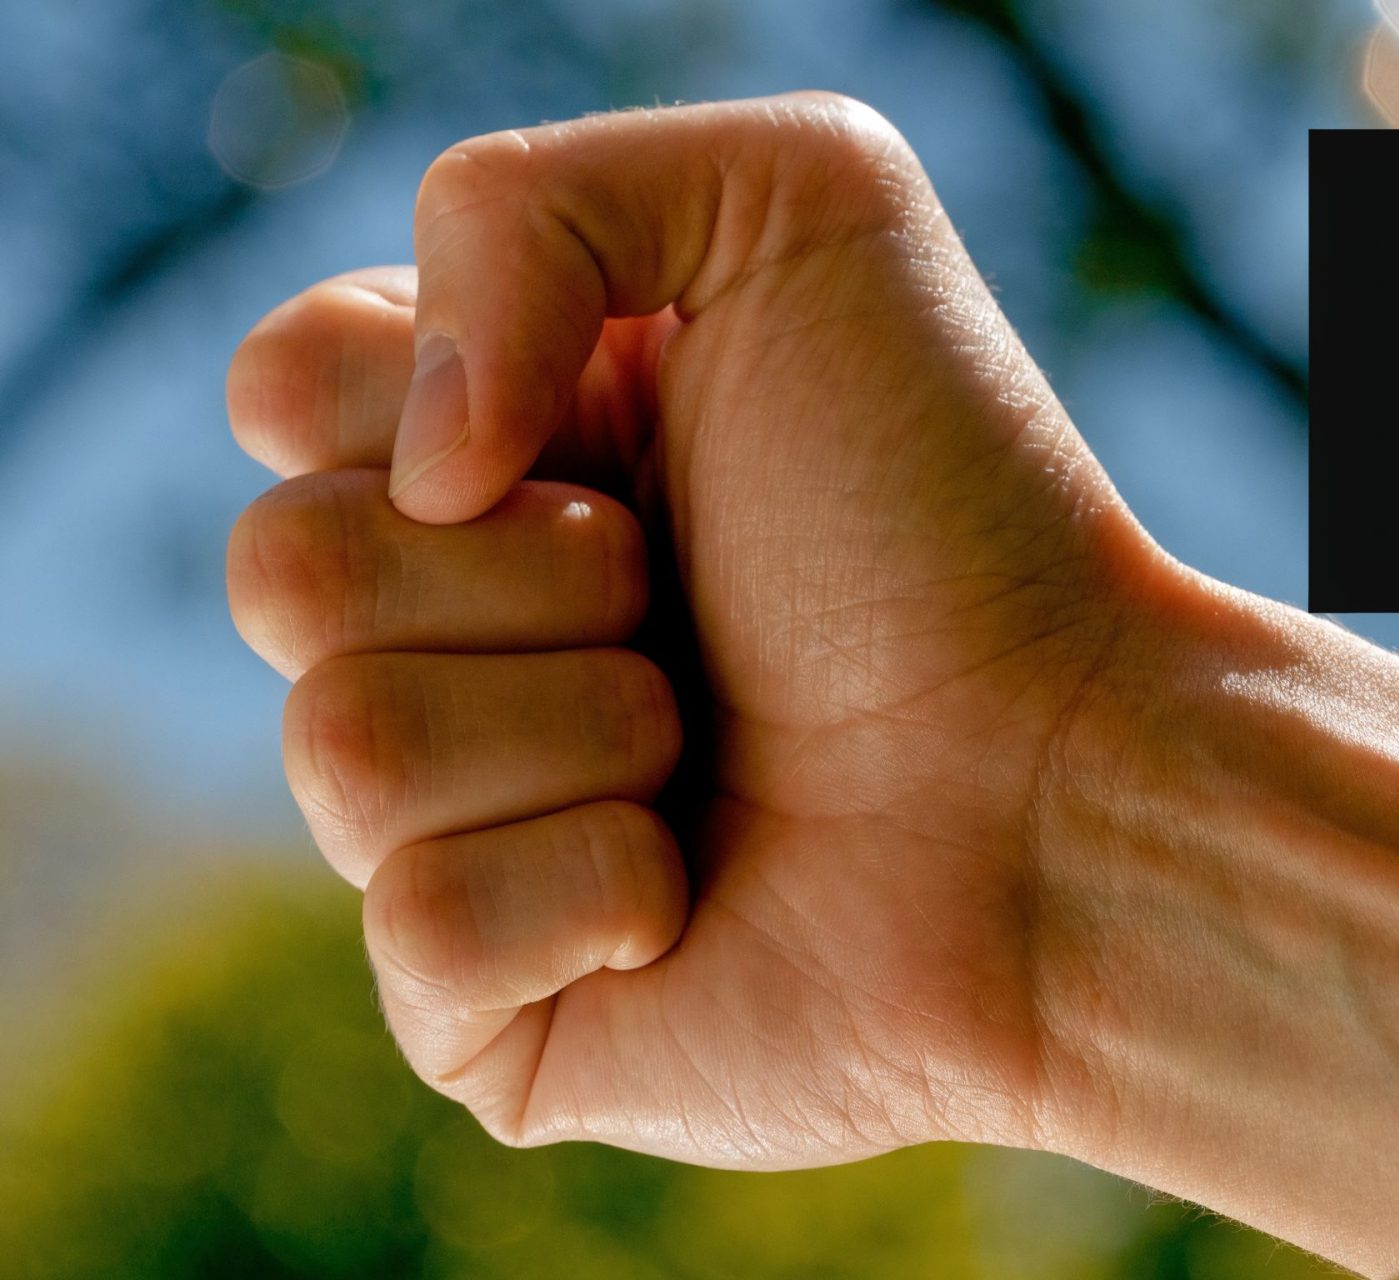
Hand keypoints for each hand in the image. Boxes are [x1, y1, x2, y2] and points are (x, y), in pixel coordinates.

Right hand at [226, 94, 1173, 1166]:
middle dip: (529, 563)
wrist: (1072, 774)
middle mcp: (466, 635)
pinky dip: (589, 887)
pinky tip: (702, 887)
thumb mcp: (790, 207)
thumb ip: (521, 203)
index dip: (415, 396)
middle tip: (693, 593)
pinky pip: (417, 927)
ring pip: (339, 744)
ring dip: (578, 717)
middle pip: (282, 566)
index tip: (610, 427)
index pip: (283, 390)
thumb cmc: (951, 507)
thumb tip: (408, 454)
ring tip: (722, 736)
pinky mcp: (492, 1009)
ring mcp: (467, 824)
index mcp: (504, 454)